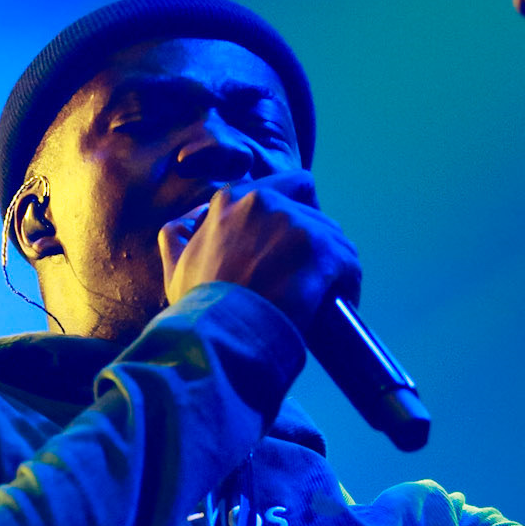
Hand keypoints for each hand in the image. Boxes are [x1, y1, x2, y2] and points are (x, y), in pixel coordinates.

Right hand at [159, 170, 361, 336]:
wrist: (221, 336)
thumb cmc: (198, 310)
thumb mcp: (175, 267)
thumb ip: (179, 235)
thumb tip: (190, 218)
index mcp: (231, 200)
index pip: (281, 188)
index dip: (290, 217)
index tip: (289, 247)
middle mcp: (263, 201)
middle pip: (311, 210)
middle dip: (314, 240)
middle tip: (309, 273)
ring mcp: (294, 222)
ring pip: (334, 236)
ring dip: (332, 263)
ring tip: (327, 293)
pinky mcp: (321, 248)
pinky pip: (349, 261)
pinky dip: (349, 282)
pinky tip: (342, 303)